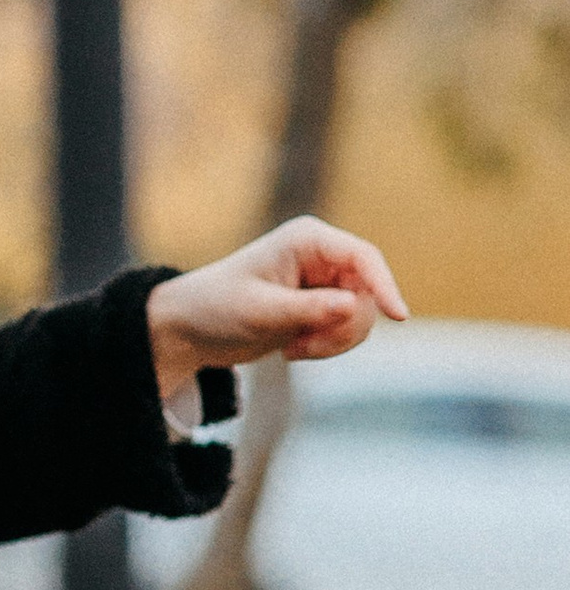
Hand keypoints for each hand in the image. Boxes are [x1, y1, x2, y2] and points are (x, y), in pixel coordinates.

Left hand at [144, 219, 407, 402]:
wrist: (191, 328)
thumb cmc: (216, 308)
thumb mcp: (259, 311)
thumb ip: (308, 309)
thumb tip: (354, 305)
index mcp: (307, 240)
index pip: (363, 257)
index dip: (384, 285)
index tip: (397, 316)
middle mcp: (322, 256)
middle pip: (368, 293)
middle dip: (344, 328)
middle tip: (305, 347)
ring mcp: (325, 282)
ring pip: (362, 316)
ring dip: (335, 342)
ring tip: (295, 349)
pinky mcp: (322, 308)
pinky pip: (348, 331)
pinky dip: (328, 347)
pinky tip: (294, 350)